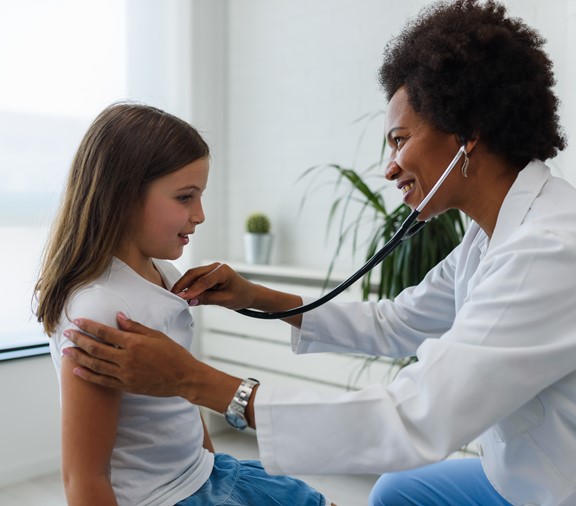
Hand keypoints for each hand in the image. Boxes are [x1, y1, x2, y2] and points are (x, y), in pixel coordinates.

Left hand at [62, 313, 197, 396]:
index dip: (89, 326)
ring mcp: (125, 374)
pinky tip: (77, 371)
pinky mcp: (126, 386)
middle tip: (67, 334)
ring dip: (79, 357)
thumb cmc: (173, 353)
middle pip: (96, 348)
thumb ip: (135, 327)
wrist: (184, 377)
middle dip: (79, 340)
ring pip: (95, 365)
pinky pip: (102, 381)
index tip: (77, 321)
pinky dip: (88, 376)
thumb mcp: (156, 335)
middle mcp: (127, 359)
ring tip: (66, 351)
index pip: (105, 332)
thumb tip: (118, 317)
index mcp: (134, 343)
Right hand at [172, 262, 257, 309]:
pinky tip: (184, 294)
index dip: (192, 290)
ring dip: (184, 285)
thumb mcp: (225, 300)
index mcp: (222, 271)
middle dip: (183, 284)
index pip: (204, 281)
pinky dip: (189, 286)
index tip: (181, 298)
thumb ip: (208, 299)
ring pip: (193, 275)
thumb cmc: (241, 296)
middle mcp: (216, 267)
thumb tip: (190, 300)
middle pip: (194, 274)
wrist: (249, 294)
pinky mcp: (208, 274)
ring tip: (176, 296)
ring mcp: (211, 269)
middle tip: (173, 295)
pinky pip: (196, 278)